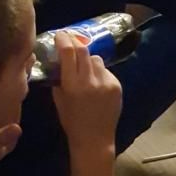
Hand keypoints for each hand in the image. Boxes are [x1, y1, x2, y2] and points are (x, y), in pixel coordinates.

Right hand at [52, 31, 121, 151]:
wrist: (95, 140)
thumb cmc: (72, 122)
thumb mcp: (59, 100)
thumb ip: (59, 78)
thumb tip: (58, 59)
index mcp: (72, 85)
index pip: (68, 52)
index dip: (64, 39)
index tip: (60, 34)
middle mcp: (90, 81)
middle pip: (83, 50)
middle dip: (76, 42)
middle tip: (70, 39)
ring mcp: (105, 83)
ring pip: (96, 59)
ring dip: (88, 59)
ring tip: (84, 68)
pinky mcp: (116, 86)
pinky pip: (105, 70)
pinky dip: (98, 72)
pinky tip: (95, 83)